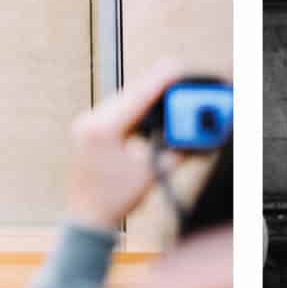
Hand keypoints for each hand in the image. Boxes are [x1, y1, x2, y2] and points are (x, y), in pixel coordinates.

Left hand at [63, 59, 188, 226]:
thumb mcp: (151, 174)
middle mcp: (90, 121)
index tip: (181, 67)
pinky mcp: (88, 129)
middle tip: (182, 77)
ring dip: (147, 94)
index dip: (163, 79)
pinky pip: (116, 108)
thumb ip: (177, 152)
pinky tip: (151, 107)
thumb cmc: (115, 201)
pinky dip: (136, 106)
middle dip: (158, 85)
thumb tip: (200, 138)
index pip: (139, 95)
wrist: (86, 219)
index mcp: (103, 129)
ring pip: (124, 98)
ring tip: (171, 90)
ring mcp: (86, 123)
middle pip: (131, 92)